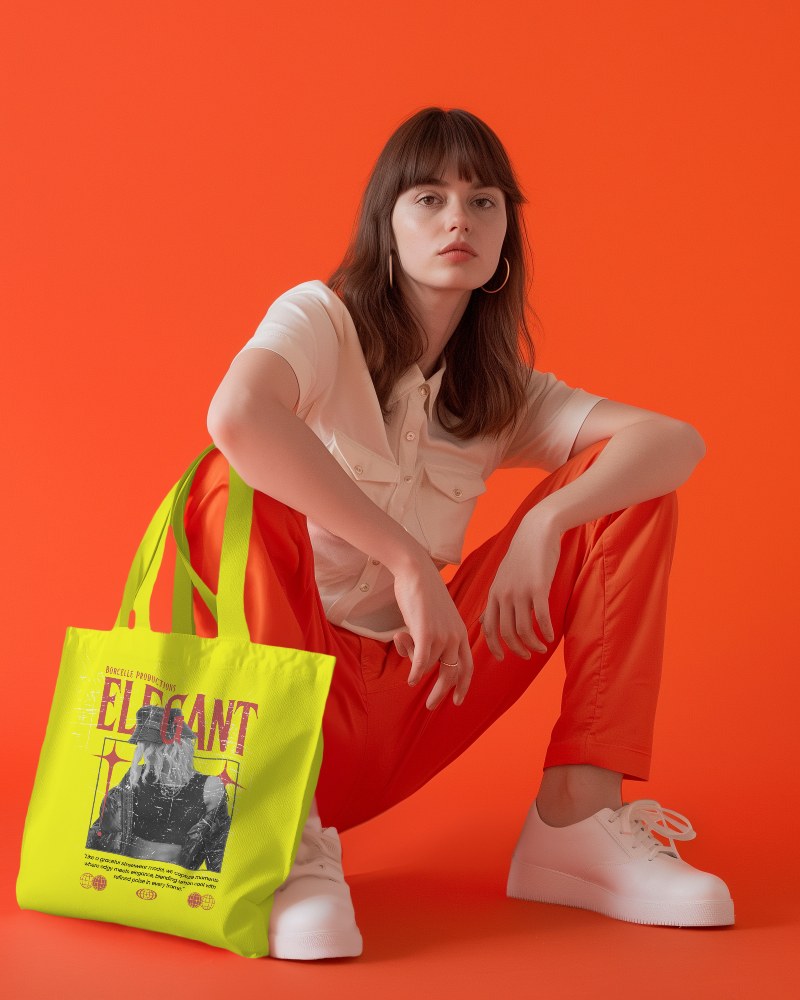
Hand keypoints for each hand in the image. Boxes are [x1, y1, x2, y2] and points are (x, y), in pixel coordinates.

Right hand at [390, 554, 473, 710]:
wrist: (417, 572)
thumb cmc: (422, 594)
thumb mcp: (434, 619)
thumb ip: (431, 641)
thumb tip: (419, 664)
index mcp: (461, 633)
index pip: (468, 666)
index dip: (463, 685)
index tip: (457, 700)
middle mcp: (456, 637)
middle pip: (451, 674)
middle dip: (441, 693)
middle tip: (430, 706)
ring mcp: (442, 636)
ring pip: (428, 664)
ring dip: (412, 658)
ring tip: (402, 637)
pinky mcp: (427, 633)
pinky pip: (420, 662)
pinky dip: (415, 672)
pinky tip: (411, 679)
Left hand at [480, 511, 560, 659]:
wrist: (536, 531)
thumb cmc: (522, 556)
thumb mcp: (503, 578)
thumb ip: (495, 601)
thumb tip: (482, 622)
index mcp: (494, 594)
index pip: (488, 628)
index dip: (494, 646)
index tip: (503, 658)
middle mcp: (504, 595)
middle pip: (506, 633)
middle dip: (517, 649)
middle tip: (527, 655)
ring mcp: (520, 591)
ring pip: (524, 629)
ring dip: (533, 644)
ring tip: (542, 647)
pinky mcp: (538, 587)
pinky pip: (542, 617)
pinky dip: (546, 631)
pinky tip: (551, 637)